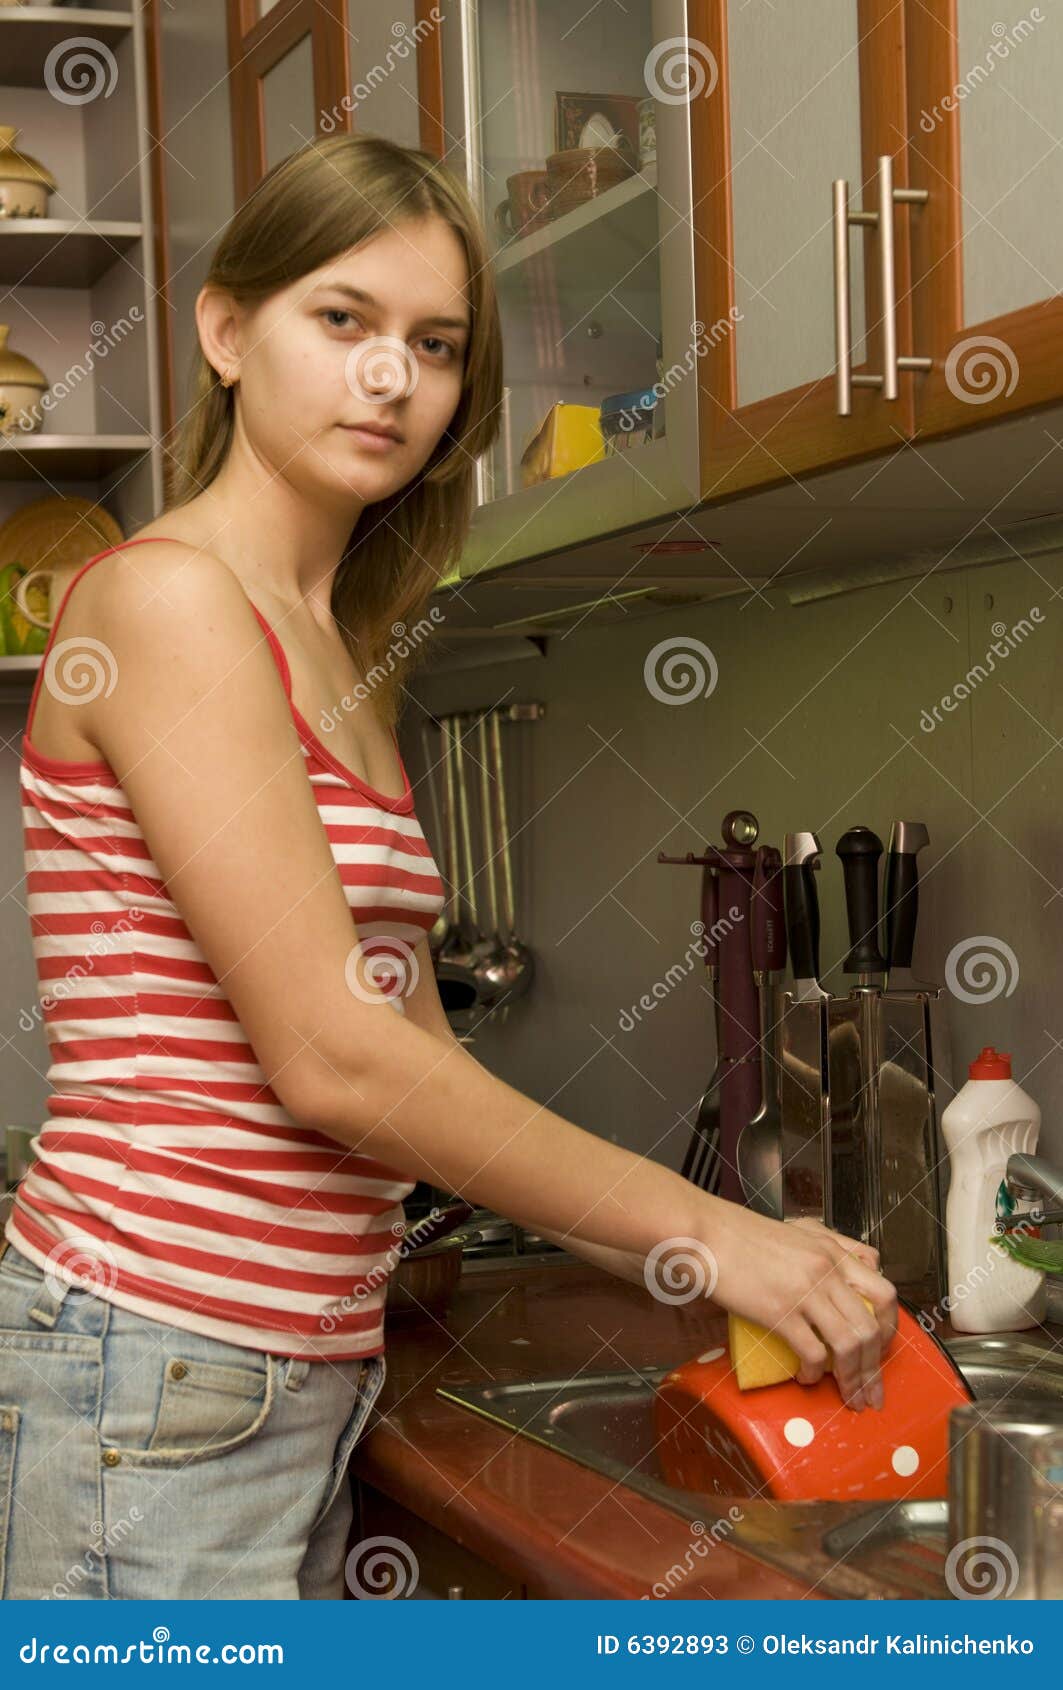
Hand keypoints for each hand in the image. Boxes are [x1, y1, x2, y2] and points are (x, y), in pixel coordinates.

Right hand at [700, 1200, 898, 1410]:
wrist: (705, 1233)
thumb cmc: (739, 1233)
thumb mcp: (794, 1232)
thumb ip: (824, 1249)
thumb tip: (841, 1279)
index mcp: (832, 1250)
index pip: (884, 1292)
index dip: (890, 1328)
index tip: (881, 1350)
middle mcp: (827, 1270)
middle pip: (872, 1326)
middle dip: (875, 1367)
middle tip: (871, 1391)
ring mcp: (806, 1291)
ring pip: (851, 1344)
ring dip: (854, 1378)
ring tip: (849, 1396)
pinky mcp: (781, 1312)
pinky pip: (813, 1353)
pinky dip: (815, 1373)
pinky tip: (806, 1377)